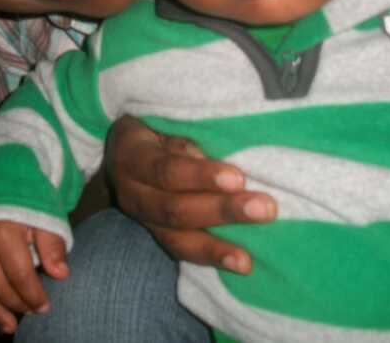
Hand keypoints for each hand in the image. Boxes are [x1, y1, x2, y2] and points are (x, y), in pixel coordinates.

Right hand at [0, 220, 67, 334]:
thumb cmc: (22, 194)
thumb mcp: (43, 212)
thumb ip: (52, 244)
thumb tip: (61, 275)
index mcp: (4, 233)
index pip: (20, 276)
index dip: (33, 295)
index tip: (45, 307)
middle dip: (15, 304)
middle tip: (31, 313)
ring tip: (9, 326)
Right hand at [106, 115, 276, 273]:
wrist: (125, 153)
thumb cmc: (158, 129)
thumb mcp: (166, 124)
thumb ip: (189, 143)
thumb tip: (228, 160)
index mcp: (133, 157)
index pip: (166, 170)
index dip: (201, 176)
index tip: (238, 178)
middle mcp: (132, 193)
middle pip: (174, 209)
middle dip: (222, 211)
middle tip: (265, 209)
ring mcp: (142, 219)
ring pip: (177, 239)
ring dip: (217, 247)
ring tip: (248, 258)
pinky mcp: (156, 236)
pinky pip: (182, 251)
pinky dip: (212, 258)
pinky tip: (242, 265)